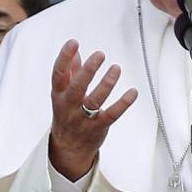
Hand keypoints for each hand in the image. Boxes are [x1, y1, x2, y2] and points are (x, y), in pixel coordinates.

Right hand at [49, 39, 137, 180]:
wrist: (68, 148)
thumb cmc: (67, 115)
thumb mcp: (63, 95)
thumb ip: (70, 73)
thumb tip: (75, 53)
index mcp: (59, 95)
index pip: (58, 74)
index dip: (64, 57)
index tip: (73, 42)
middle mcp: (68, 106)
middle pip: (76, 87)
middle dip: (88, 70)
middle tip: (100, 54)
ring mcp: (82, 118)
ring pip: (94, 100)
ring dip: (106, 84)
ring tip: (116, 68)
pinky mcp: (98, 127)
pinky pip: (111, 114)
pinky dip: (123, 103)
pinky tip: (133, 92)